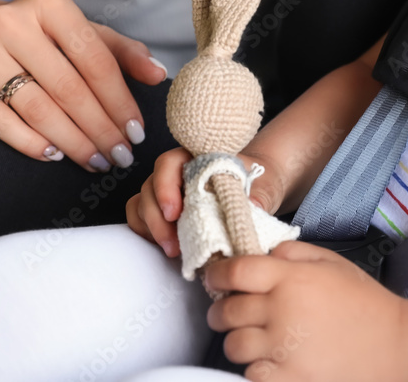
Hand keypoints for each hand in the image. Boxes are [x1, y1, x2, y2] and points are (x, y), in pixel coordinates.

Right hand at [0, 0, 168, 171]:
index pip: (95, 61)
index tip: (137, 132)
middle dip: (100, 129)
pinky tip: (55, 154)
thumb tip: (159, 74)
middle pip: (68, 89)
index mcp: (50, 4)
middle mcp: (10, 21)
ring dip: (72, 142)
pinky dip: (30, 143)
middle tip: (121, 156)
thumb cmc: (41, 37)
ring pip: (37, 109)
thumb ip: (123, 52)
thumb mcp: (83, 34)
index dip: (120, 101)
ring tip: (95, 161)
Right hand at [126, 147, 286, 256]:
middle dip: (156, 216)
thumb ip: (259, 194)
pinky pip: (142, 218)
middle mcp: (179, 172)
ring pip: (143, 202)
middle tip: (173, 243)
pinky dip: (147, 232)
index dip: (166, 185)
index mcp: (200, 157)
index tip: (174, 212)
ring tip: (173, 250)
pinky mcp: (166, 212)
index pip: (170, 163)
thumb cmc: (260, 182)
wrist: (261, 190)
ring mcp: (170, 192)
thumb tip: (252, 206)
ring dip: (151, 227)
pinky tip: (167, 247)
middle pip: (151, 185)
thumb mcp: (265, 185)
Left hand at [203, 241, 406, 381]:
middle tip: (228, 310)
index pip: (234, 271)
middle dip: (221, 310)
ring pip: (233, 346)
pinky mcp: (291, 379)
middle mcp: (282, 311)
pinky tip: (270, 360)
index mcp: (291, 278)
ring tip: (254, 338)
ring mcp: (285, 349)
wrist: (396, 344)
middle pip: (226, 311)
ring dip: (238, 340)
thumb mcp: (332, 262)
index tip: (216, 278)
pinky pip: (251, 375)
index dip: (217, 273)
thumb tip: (263, 253)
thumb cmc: (366, 303)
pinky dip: (255, 368)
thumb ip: (293, 252)